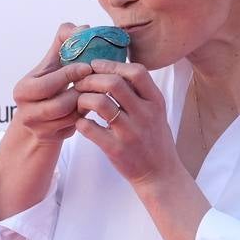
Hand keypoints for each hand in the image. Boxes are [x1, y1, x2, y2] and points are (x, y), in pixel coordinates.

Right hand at [9, 23, 95, 146]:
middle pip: (60, 105)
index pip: (49, 84)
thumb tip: (82, 28)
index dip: (70, 74)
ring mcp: (38, 128)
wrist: (38, 116)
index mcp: (23, 90)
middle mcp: (26, 112)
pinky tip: (91, 106)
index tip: (87, 66)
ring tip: (94, 93)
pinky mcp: (50, 139)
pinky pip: (74, 128)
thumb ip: (63, 43)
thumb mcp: (51, 64)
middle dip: (79, 93)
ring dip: (85, 105)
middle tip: (95, 82)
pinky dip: (84, 116)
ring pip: (70, 118)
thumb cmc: (48, 84)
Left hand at [73, 60, 180, 187]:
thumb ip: (139, 92)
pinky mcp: (116, 150)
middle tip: (80, 83)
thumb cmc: (154, 139)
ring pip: (99, 103)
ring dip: (83, 98)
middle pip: (114, 83)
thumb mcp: (156, 112)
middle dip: (91, 79)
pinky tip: (81, 122)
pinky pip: (89, 128)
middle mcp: (145, 115)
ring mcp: (130, 133)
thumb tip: (114, 68)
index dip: (112, 64)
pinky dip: (80, 121)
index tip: (96, 65)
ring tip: (79, 101)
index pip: (137, 72)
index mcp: (156, 102)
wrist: (160, 174)